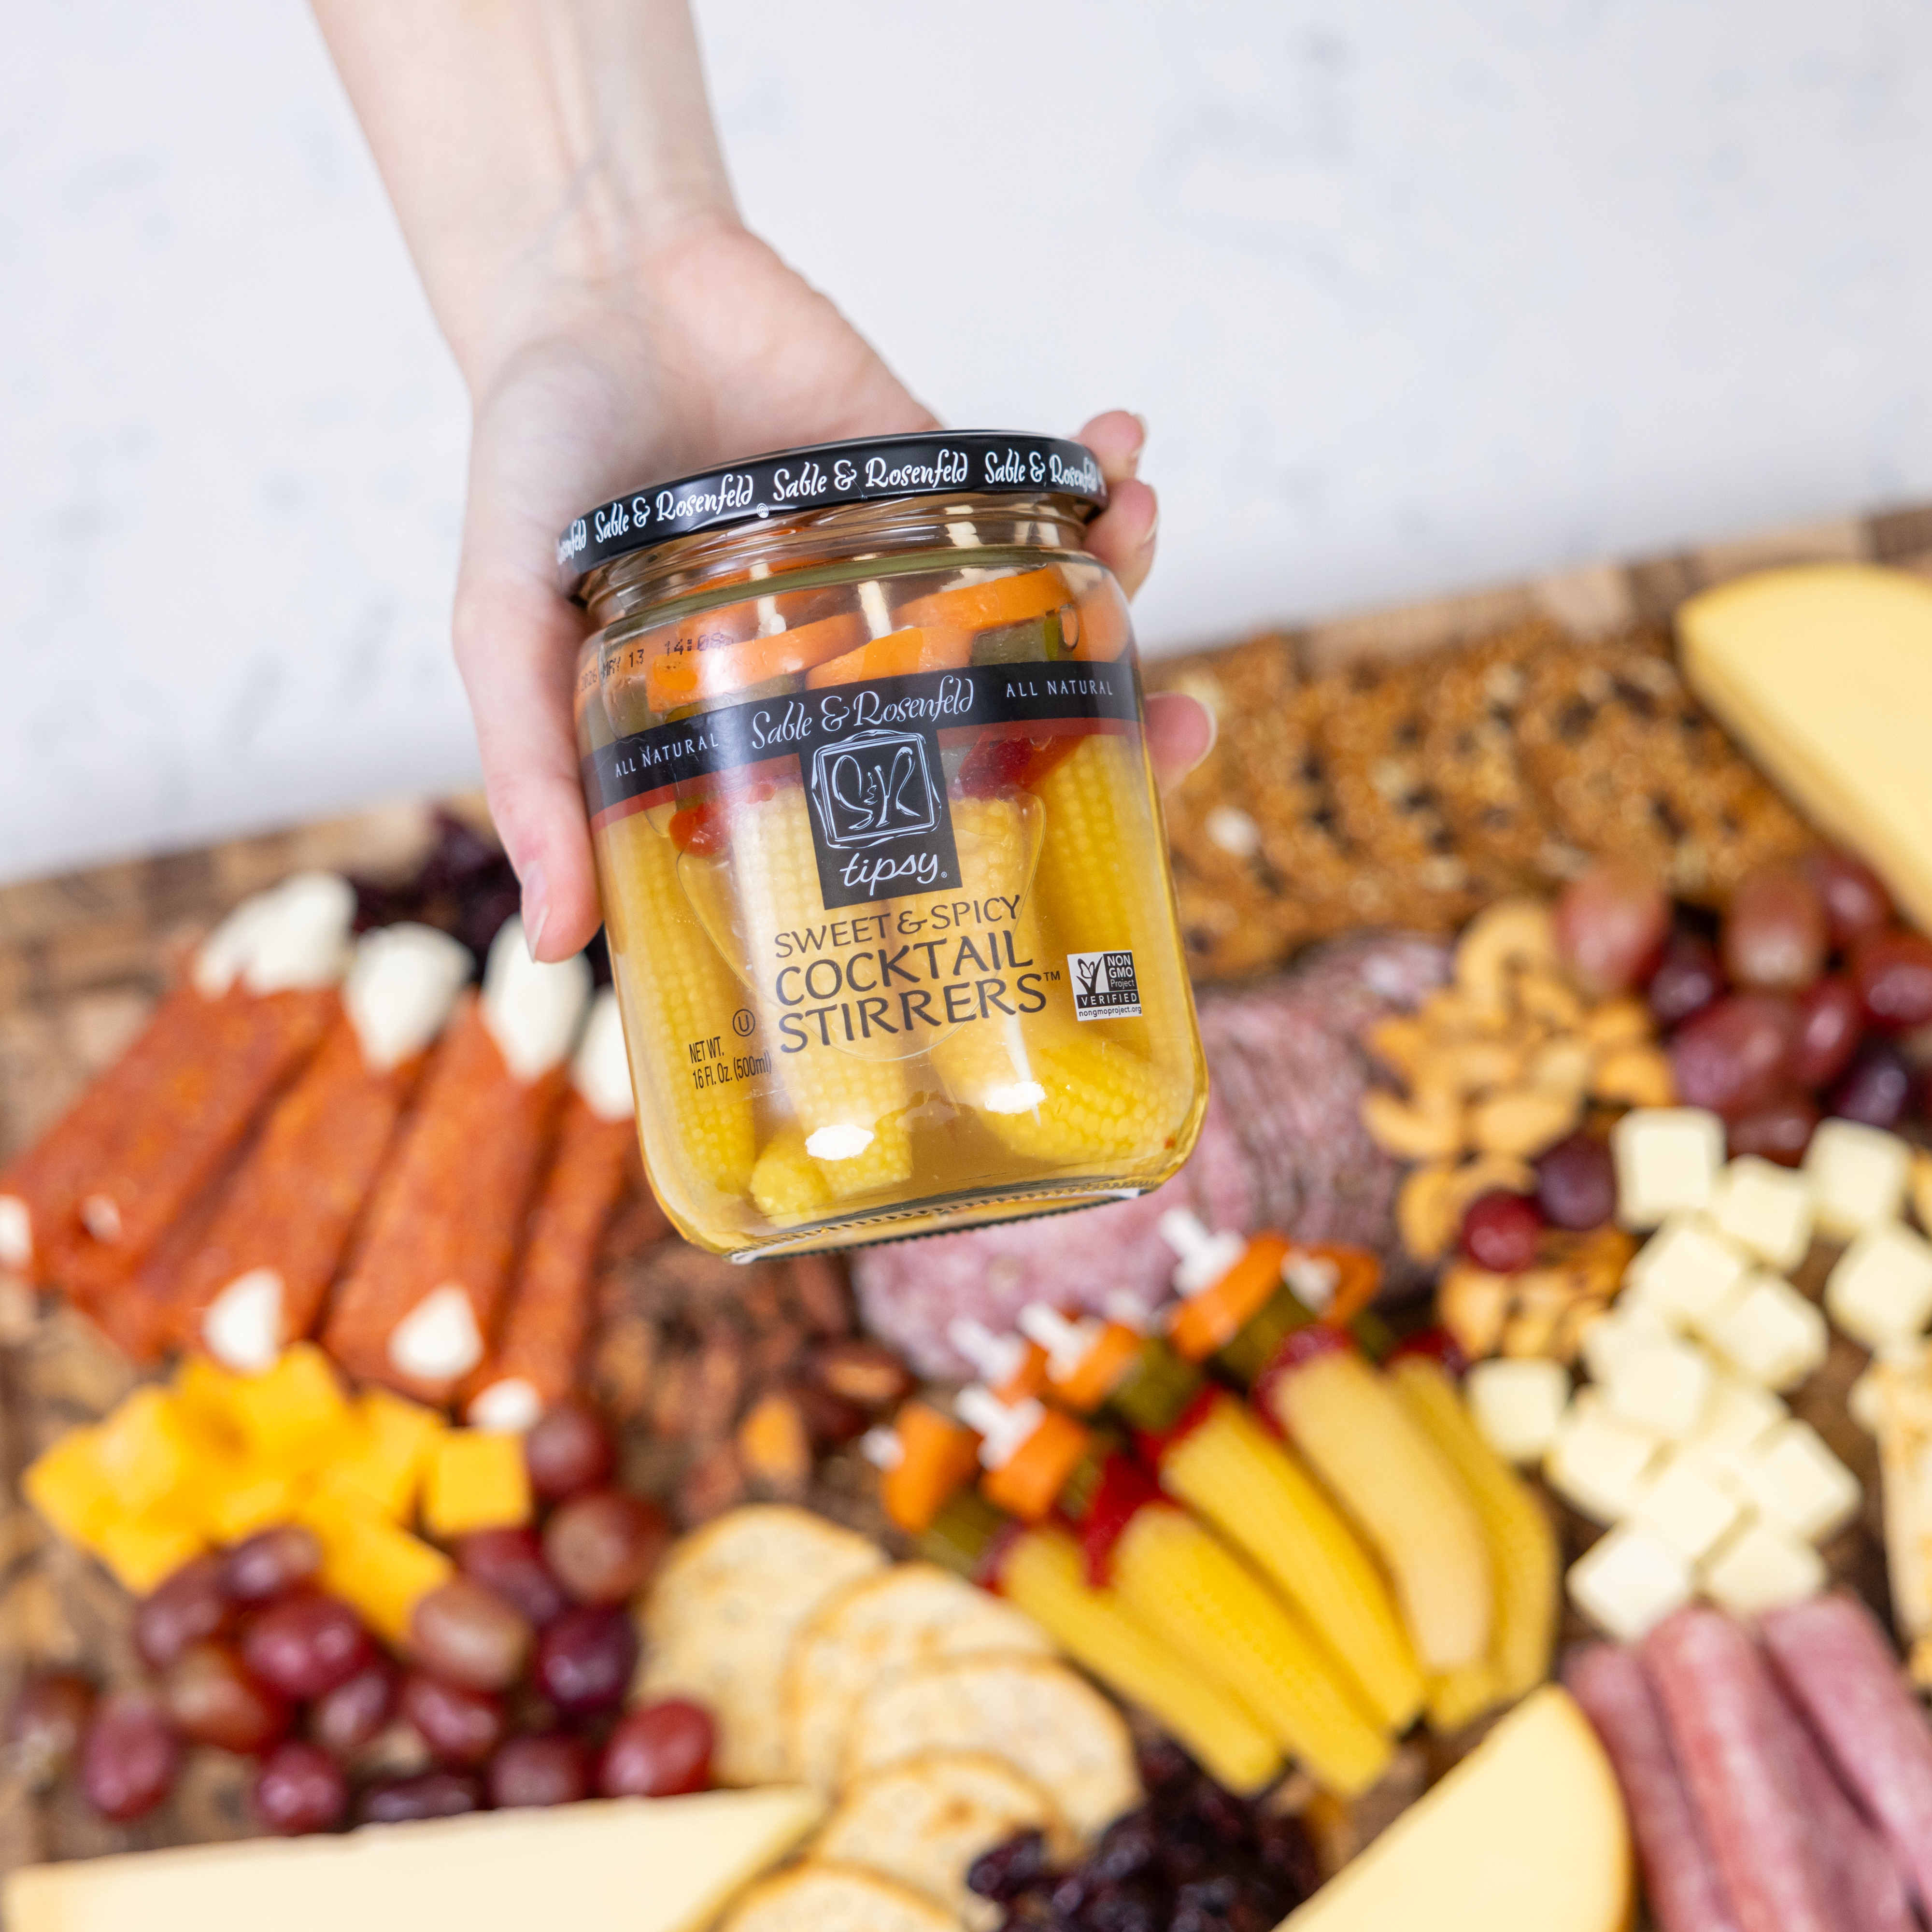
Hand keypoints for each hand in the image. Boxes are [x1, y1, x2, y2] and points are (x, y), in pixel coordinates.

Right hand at [451, 218, 1199, 959]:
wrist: (581, 287)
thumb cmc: (536, 473)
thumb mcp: (511, 630)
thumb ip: (538, 771)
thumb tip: (564, 939)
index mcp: (788, 731)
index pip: (912, 821)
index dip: (1008, 851)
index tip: (1097, 869)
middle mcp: (863, 663)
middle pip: (1018, 724)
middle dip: (1121, 728)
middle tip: (1189, 725)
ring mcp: (909, 566)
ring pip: (1051, 604)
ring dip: (1125, 578)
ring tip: (1146, 530)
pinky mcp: (931, 466)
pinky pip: (1037, 482)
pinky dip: (1092, 464)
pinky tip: (1121, 442)